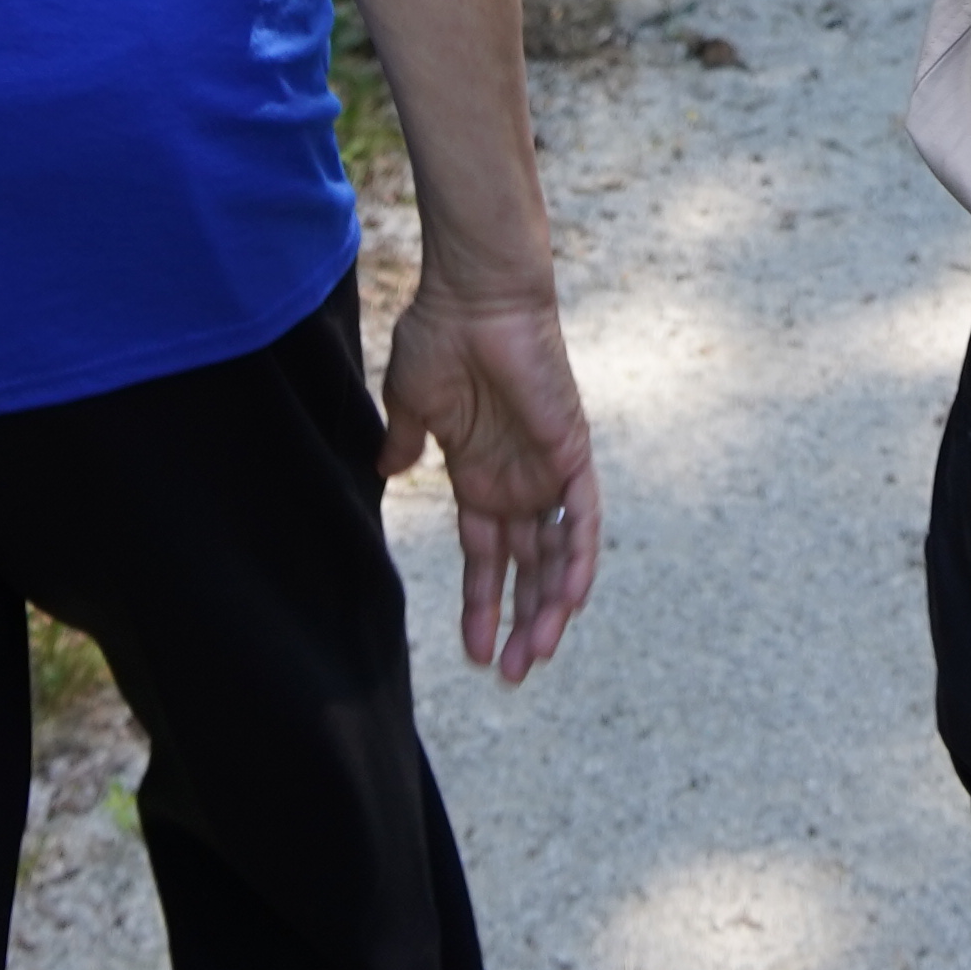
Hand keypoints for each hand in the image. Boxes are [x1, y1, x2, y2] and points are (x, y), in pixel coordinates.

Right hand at [377, 280, 601, 681]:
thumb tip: (387, 469)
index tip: (470, 652)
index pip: (486, 557)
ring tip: (532, 656)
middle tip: (510, 675)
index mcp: (480, 476)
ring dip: (547, 608)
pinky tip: (568, 603)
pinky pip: (583, 518)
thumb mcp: (410, 402)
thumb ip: (404, 442)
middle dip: (518, 623)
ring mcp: (546, 470)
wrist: (475, 294)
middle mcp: (518, 481)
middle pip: (526, 570)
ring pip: (556, 557)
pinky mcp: (570, 452)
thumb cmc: (439, 337)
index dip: (480, 604)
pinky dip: (579, 559)